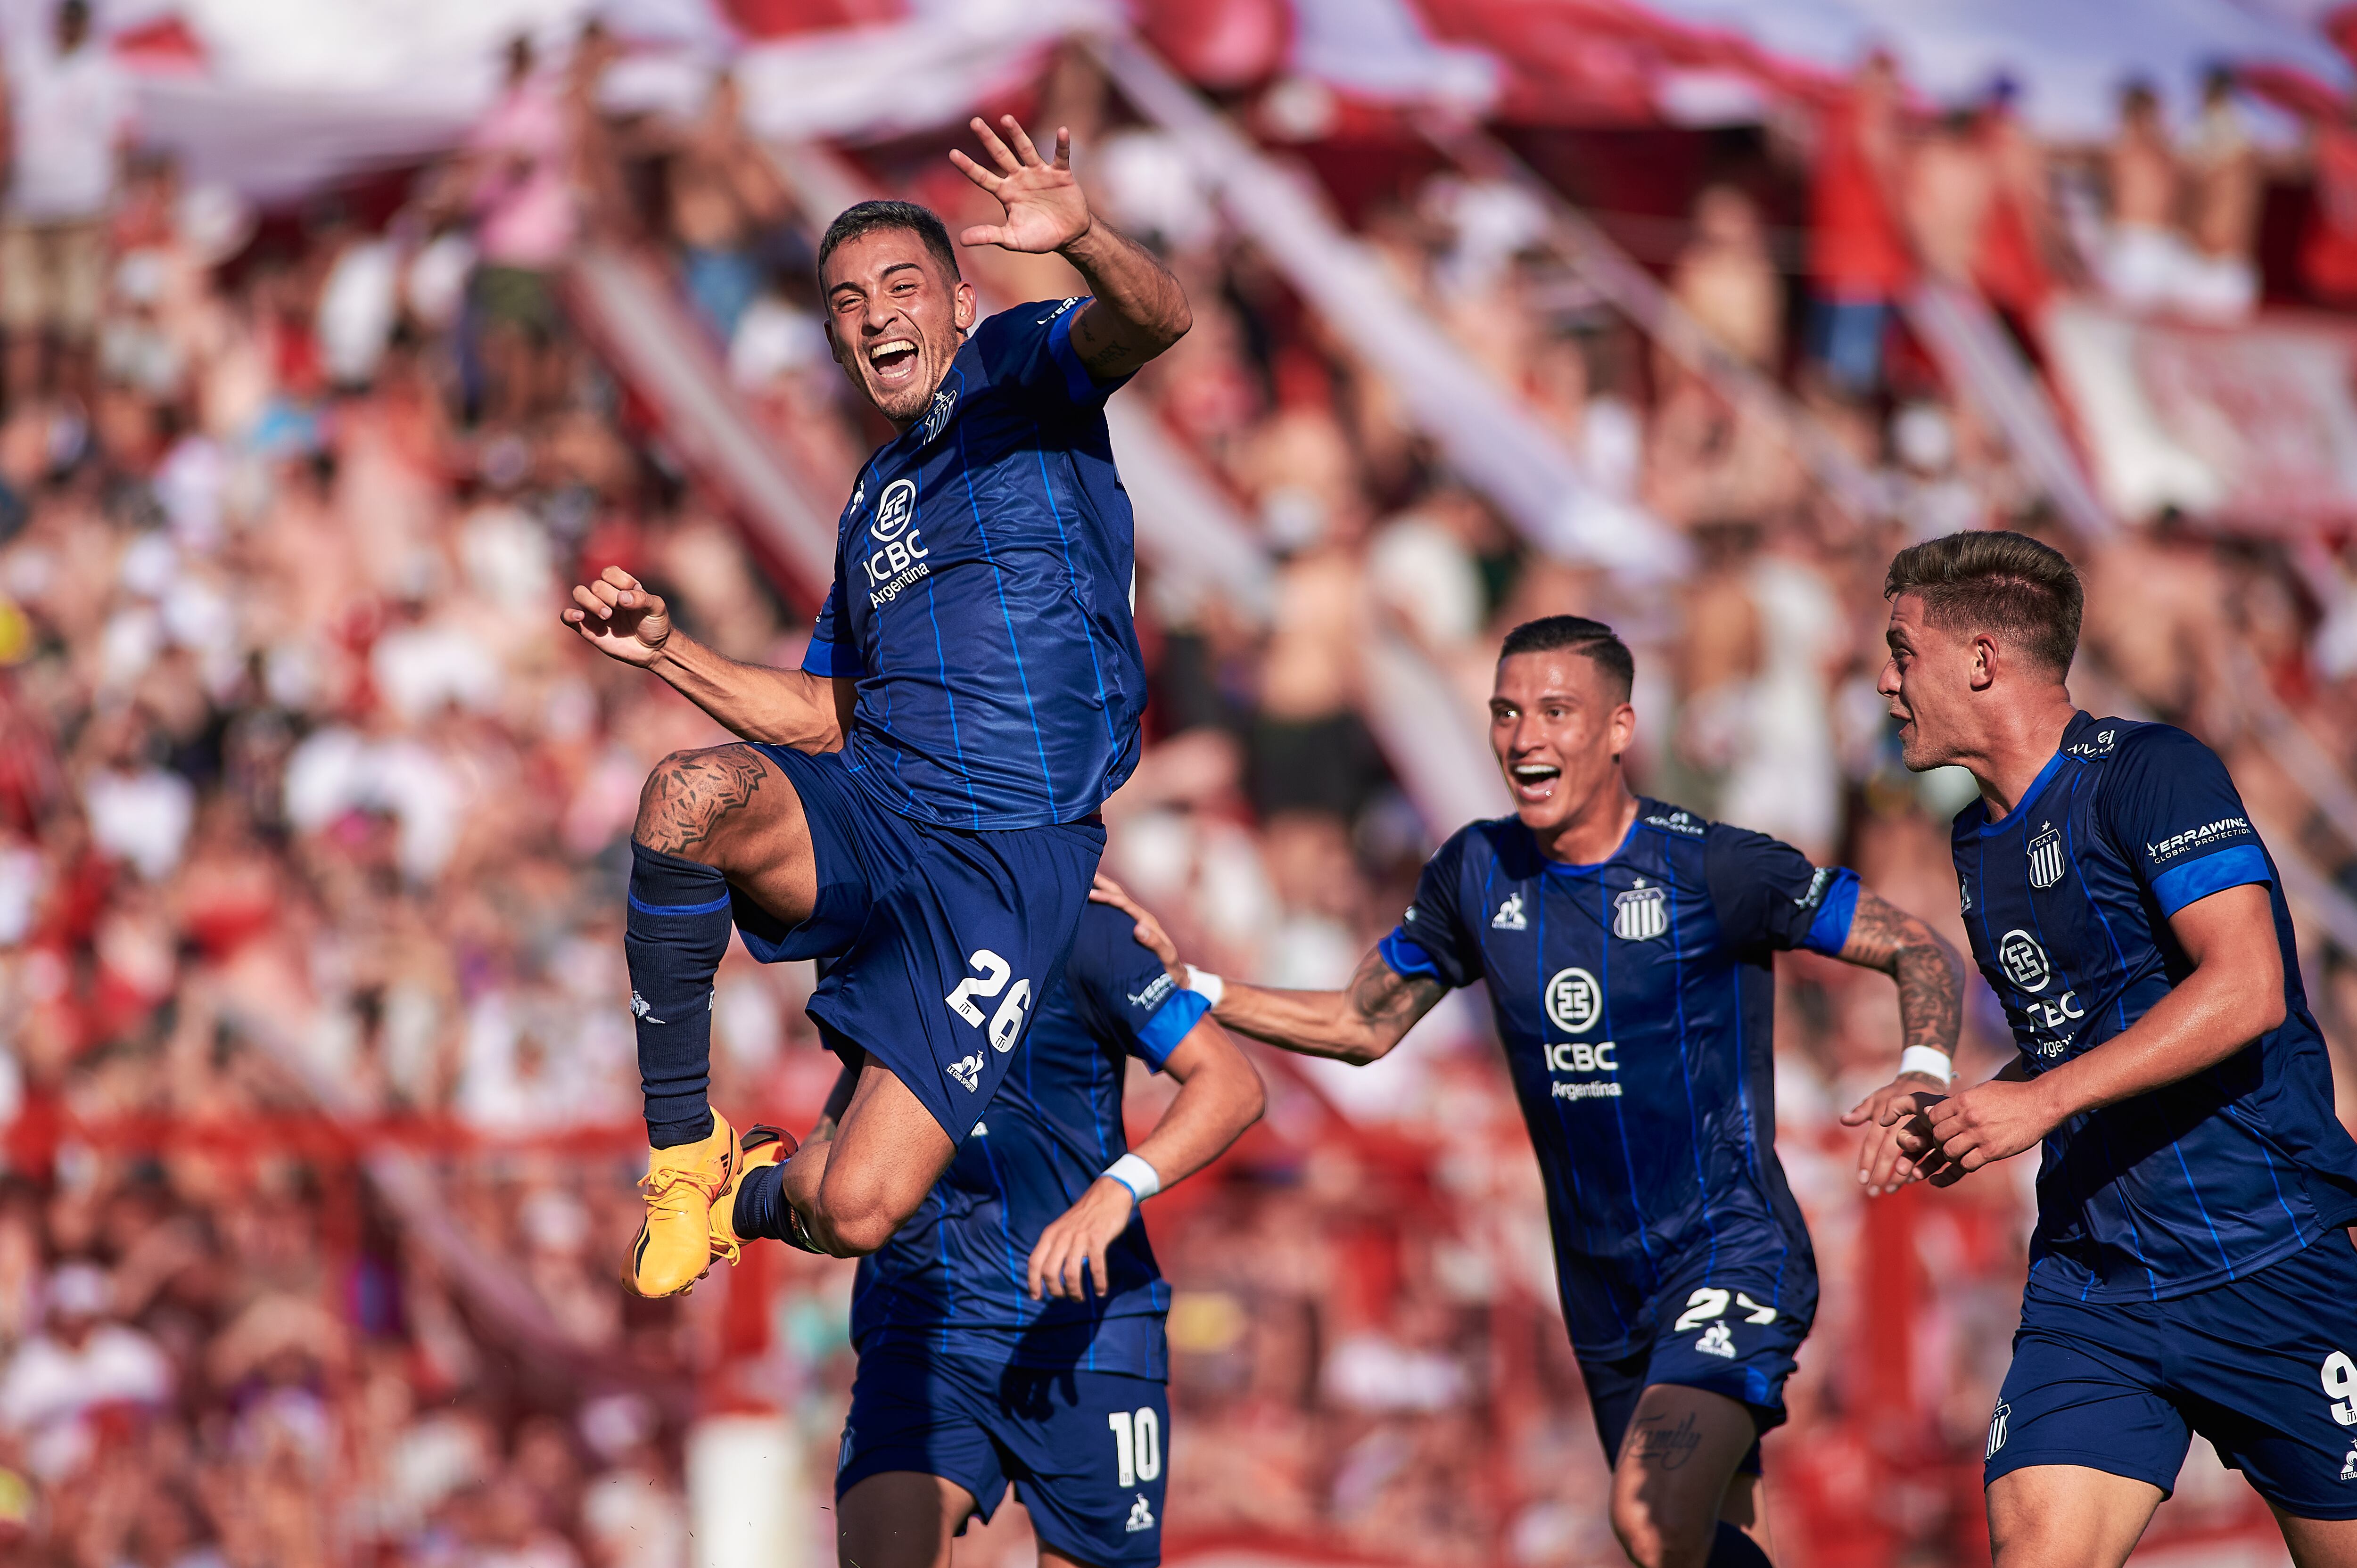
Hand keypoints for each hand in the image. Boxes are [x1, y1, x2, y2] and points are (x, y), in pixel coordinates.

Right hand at [564, 566, 670, 667]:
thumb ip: (643, 599)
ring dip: (591, 602)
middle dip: (608, 596)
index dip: (620, 581)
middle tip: (619, 610)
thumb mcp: (657, 608)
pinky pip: (567, 617)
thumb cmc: (656, 624)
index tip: (635, 593)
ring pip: (579, 593)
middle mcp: (605, 596)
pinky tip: (579, 616)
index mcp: (621, 586)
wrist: (653, 649)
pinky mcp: (587, 629)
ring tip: (606, 616)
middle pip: (595, 585)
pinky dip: (568, 614)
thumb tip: (621, 598)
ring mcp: (595, 611)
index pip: (609, 572)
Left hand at [950, 115, 1091, 255]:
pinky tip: (1062, 131)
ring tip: (1006, 119)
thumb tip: (961, 240)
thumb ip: (989, 235)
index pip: (982, 177)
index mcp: (1006, 193)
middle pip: (1001, 155)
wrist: (1068, 236)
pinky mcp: (1060, 174)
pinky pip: (1060, 156)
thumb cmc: (1039, 238)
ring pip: (1026, 149)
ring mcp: (1039, 174)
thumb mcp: (1012, 239)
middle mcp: (1019, 178)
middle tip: (975, 122)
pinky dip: (1062, 144)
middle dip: (988, 139)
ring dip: (1017, 134)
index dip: (968, 166)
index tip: (952, 154)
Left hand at [1027, 1176, 1136, 1300]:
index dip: (1033, 1282)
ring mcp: (1079, 1237)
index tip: (1036, 1297)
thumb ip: (1055, 1245)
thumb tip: (1050, 1272)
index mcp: (1050, 1234)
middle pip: (1050, 1271)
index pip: (1034, 1262)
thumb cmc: (1086, 1215)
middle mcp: (1062, 1236)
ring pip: (1071, 1273)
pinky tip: (1100, 1291)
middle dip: (1055, 1290)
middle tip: (1064, 1297)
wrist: (1108, 1194)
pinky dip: (1098, 1282)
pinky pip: (1095, 1267)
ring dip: (1075, 1291)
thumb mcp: (1063, 1227)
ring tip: (1080, 1298)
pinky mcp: (1098, 1239)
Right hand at [1089, 872, 1180, 980]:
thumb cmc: (1168, 965)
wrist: (1172, 973)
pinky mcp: (1128, 927)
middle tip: (1084, 871)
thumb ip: (1154, 942)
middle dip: (1102, 883)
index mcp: (1145, 920)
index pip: (1123, 903)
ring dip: (1101, 888)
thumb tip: (1139, 928)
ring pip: (1115, 899)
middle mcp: (1139, 916)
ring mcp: (1133, 920)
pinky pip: (1113, 910)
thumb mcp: (1165, 955)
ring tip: (1084, 879)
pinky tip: (1090, 902)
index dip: (1107, 896)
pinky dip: (1102, 901)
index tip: (1090, 894)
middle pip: (1119, 894)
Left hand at [1838, 1074, 1947, 1195]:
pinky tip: (1912, 1179)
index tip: (1861, 1180)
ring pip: (1910, 1155)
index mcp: (1885, 1114)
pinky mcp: (1938, 1132)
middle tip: (1873, 1192)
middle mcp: (1902, 1120)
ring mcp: (1922, 1126)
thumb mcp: (1877, 1098)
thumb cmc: (1896, 1091)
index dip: (1866, 1161)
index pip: (1872, 1142)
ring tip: (1891, 1190)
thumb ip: (1861, 1111)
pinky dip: (1921, 1167)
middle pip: (1889, 1151)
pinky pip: (1931, 1154)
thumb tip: (1843, 1120)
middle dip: (1880, 1173)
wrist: (1926, 1080)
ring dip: (1900, 1174)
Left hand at [1923, 1076, 2062, 1184]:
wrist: (2040, 1104)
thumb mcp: (1981, 1090)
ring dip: (1951, 1155)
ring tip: (1960, 1152)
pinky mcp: (1993, 1151)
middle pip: (1938, 1136)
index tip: (1943, 1127)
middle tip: (1949, 1142)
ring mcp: (1980, 1135)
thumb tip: (1932, 1109)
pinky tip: (1973, 1159)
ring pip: (1949, 1152)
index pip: (1932, 1116)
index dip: (1934, 1124)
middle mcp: (1968, 1118)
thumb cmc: (2011, 1096)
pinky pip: (1967, 1164)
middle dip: (1939, 1141)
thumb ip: (1959, 1101)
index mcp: (1963, 1100)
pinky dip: (1966, 1164)